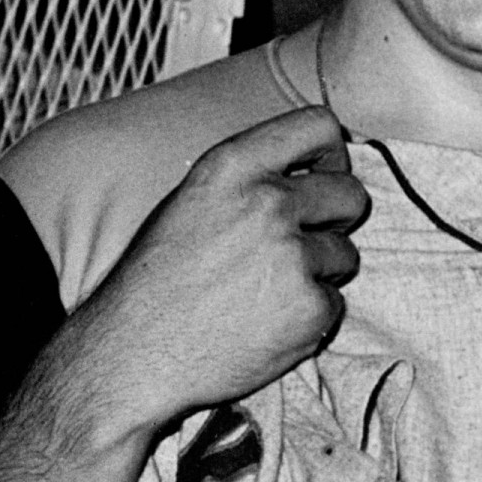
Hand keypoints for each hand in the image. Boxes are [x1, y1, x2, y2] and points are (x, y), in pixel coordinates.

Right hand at [77, 105, 368, 432]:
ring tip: (267, 291)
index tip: (324, 176)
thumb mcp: (191, 202)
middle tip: (304, 243)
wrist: (132, 355)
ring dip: (320, 273)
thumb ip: (250, 179)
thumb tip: (312, 171)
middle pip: (350, 194)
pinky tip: (266, 324)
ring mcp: (292, 256)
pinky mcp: (310, 307)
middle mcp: (267, 203)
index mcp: (232, 167)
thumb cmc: (155, 281)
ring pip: (345, 254)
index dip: (332, 154)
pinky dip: (310, 317)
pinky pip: (335, 303)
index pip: (319, 126)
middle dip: (336, 219)